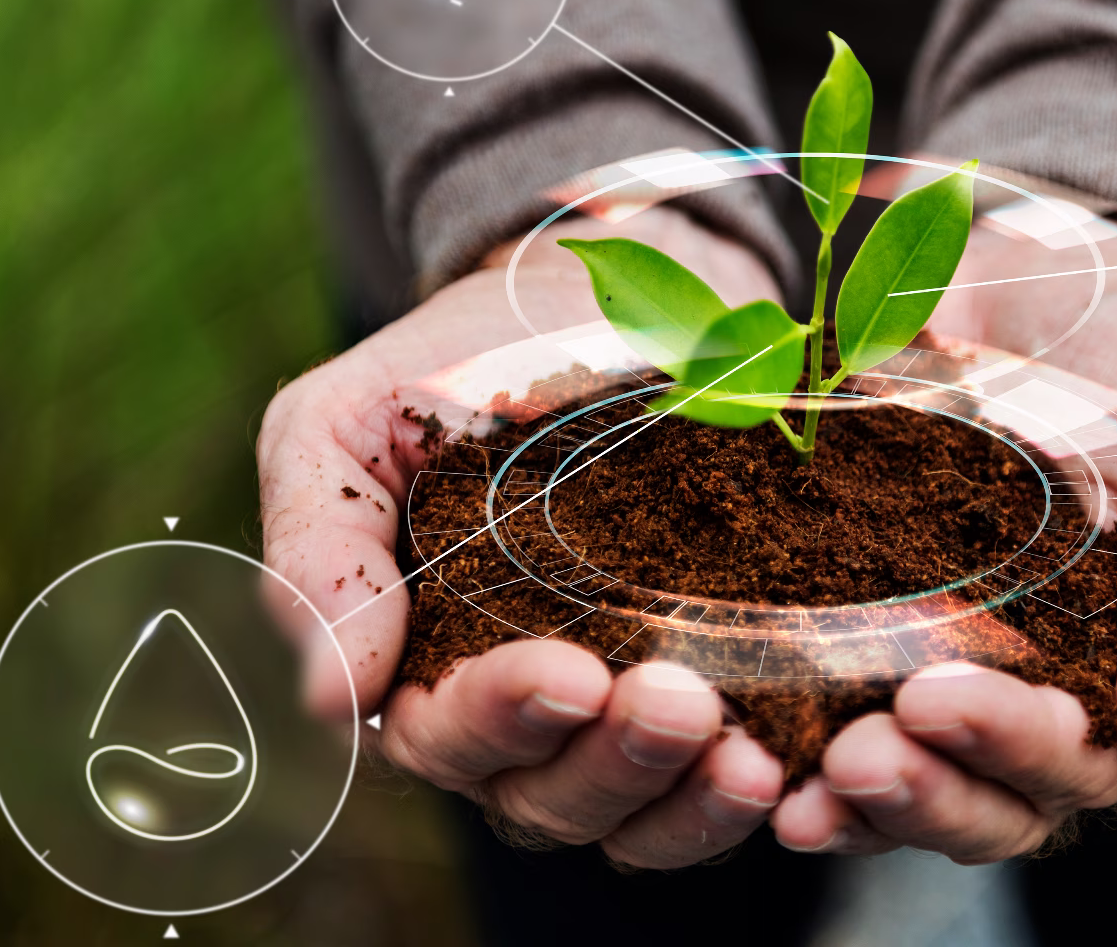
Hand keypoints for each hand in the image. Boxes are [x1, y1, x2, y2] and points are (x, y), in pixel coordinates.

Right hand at [256, 204, 787, 867]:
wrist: (595, 302)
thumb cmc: (451, 368)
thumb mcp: (345, 428)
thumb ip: (321, 553)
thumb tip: (333, 700)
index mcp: (418, 669)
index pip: (446, 735)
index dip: (503, 718)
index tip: (569, 672)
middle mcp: (520, 719)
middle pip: (551, 796)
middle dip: (613, 762)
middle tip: (677, 702)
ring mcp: (619, 717)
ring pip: (642, 814)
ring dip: (691, 799)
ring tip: (749, 757)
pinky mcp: (715, 693)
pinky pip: (724, 783)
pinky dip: (755, 787)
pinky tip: (795, 762)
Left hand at [771, 203, 1116, 862]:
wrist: (1057, 271)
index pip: (1079, 766)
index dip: (1010, 750)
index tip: (936, 697)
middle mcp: (1039, 702)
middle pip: (986, 802)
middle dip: (922, 793)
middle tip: (858, 753)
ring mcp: (947, 667)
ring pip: (906, 783)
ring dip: (855, 802)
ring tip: (797, 784)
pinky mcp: (862, 622)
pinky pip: (825, 713)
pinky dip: (790, 746)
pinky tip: (746, 752)